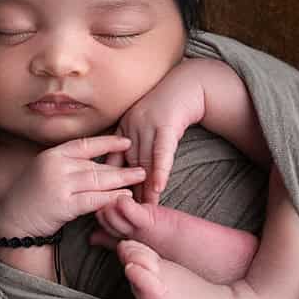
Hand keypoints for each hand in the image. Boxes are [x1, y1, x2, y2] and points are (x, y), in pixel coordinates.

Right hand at [0, 135, 146, 236]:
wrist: (13, 220)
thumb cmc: (30, 197)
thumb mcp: (44, 171)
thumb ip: (66, 164)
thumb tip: (94, 161)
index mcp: (52, 154)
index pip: (85, 144)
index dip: (108, 142)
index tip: (127, 142)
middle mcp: (56, 165)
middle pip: (95, 164)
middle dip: (121, 166)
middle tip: (142, 167)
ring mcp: (59, 184)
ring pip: (98, 180)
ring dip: (121, 181)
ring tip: (139, 180)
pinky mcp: (63, 204)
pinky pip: (93, 199)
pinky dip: (111, 197)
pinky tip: (124, 197)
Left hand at [116, 61, 209, 205]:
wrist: (189, 83)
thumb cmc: (168, 106)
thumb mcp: (145, 124)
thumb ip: (136, 145)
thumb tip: (129, 173)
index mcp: (123, 128)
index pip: (114, 160)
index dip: (112, 182)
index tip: (110, 203)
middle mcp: (132, 127)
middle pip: (128, 166)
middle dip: (127, 192)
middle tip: (125, 215)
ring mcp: (149, 125)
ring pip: (145, 163)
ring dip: (145, 188)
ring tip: (145, 209)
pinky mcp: (168, 124)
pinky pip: (163, 152)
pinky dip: (160, 170)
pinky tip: (159, 188)